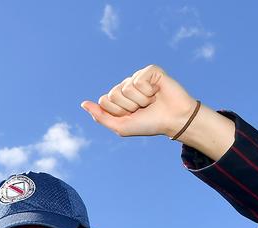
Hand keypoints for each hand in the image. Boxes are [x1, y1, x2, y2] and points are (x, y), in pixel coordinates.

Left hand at [80, 65, 197, 138]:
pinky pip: (139, 80)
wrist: (174, 120)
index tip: (131, 115)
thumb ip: (101, 117)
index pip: (104, 101)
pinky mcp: (150, 70)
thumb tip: (83, 103)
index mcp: (118, 98)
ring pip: (126, 88)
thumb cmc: (149, 124)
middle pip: (113, 94)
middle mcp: (126, 85)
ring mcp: (138, 76)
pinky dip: (148, 91)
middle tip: (142, 109)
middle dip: (128, 107)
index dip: (117, 112)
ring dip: (140, 101)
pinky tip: (157, 92)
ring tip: (151, 102)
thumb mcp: (121, 126)